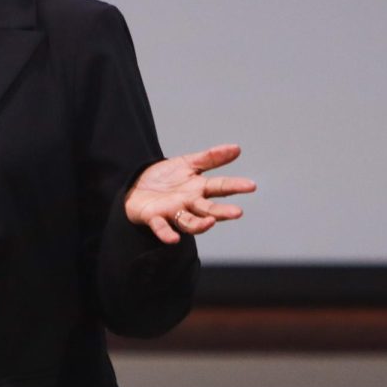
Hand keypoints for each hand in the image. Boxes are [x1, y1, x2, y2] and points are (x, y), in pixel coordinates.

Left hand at [125, 144, 255, 244]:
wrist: (134, 185)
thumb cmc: (164, 178)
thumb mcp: (187, 163)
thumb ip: (211, 157)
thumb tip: (237, 148)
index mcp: (198, 189)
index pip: (220, 187)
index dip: (235, 186)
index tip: (251, 185)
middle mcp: (189, 204)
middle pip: (208, 209)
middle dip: (222, 212)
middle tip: (236, 212)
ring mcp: (172, 212)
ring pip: (189, 222)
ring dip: (200, 225)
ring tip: (210, 222)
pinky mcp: (154, 217)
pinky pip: (161, 228)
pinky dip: (167, 234)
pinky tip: (174, 238)